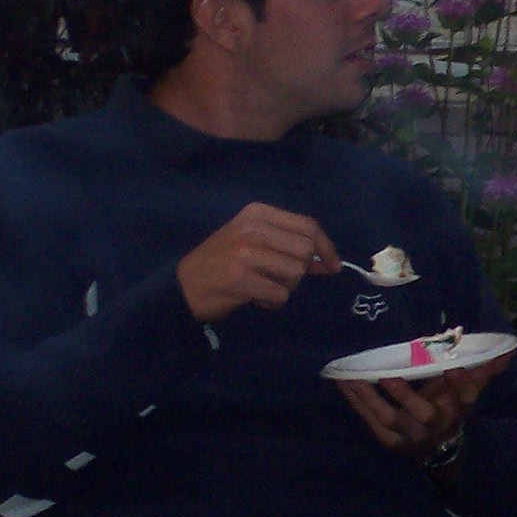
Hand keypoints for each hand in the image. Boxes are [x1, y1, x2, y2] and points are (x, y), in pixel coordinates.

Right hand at [177, 203, 340, 322]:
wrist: (183, 286)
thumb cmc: (221, 263)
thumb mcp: (253, 243)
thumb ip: (289, 247)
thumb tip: (329, 262)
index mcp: (257, 213)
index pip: (308, 225)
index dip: (326, 247)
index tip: (333, 266)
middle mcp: (252, 228)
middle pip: (305, 250)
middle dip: (300, 271)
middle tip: (278, 279)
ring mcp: (246, 252)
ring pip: (296, 273)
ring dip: (286, 288)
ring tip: (263, 288)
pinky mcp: (241, 278)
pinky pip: (281, 295)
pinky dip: (273, 303)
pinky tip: (256, 300)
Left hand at [336, 354, 515, 459]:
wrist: (437, 448)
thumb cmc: (450, 407)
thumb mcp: (467, 390)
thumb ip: (484, 369)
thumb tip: (507, 350)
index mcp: (458, 409)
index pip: (466, 397)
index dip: (462, 383)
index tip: (454, 366)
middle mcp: (436, 425)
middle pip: (423, 413)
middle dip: (406, 395)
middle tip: (389, 375)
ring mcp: (411, 435)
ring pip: (390, 419)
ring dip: (371, 397)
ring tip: (354, 375)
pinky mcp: (389, 440)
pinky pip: (370, 421)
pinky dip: (356, 402)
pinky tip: (344, 382)